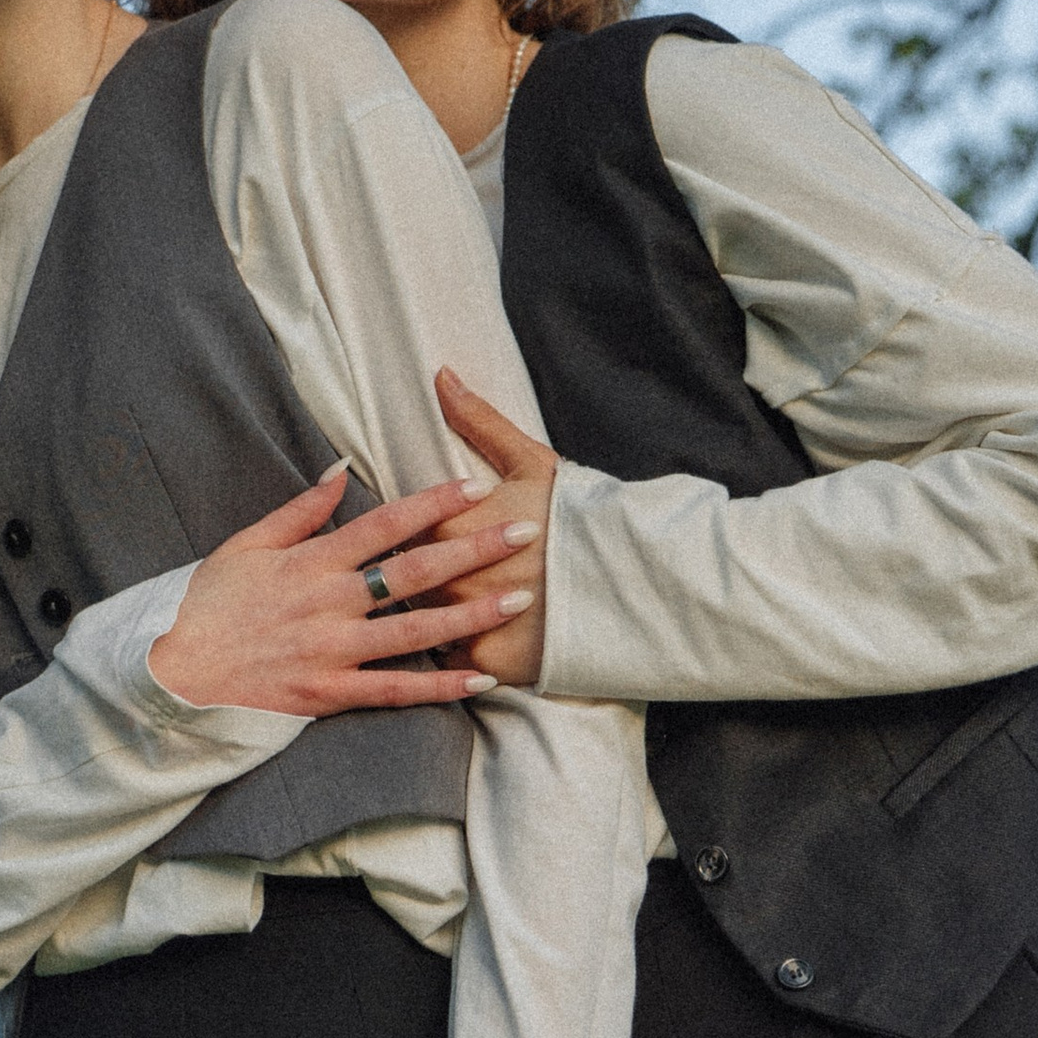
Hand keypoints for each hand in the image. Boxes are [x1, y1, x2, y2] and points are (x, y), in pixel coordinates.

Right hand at [149, 465, 538, 713]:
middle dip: (475, 550)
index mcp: (311, 561)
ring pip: (416, 631)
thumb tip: (343, 471)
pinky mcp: (330, 695)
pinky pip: (396, 691)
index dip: (434, 504)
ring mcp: (332, 652)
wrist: (172, 675)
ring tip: (519, 599)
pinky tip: (481, 678)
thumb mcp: (246, 544)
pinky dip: (440, 687)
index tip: (477, 486)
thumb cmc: (208, 606)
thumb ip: (301, 510)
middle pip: (415, 572)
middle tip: (526, 534)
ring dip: (472, 615)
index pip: (384, 523)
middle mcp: (329, 603)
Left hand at [430, 370, 559, 690]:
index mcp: (455, 526)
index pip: (405, 530)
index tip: (426, 538)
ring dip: (430, 620)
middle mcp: (454, 576)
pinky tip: (468, 647)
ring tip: (446, 614)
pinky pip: (454, 663)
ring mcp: (471, 621)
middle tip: (427, 579)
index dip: (416, 534)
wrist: (632, 578)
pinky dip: (458, 656)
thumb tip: (442, 375)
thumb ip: (479, 420)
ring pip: (426, 624)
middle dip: (418, 580)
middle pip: (409, 581)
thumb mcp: (532, 461)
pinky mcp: (490, 660)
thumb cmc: (580, 515)